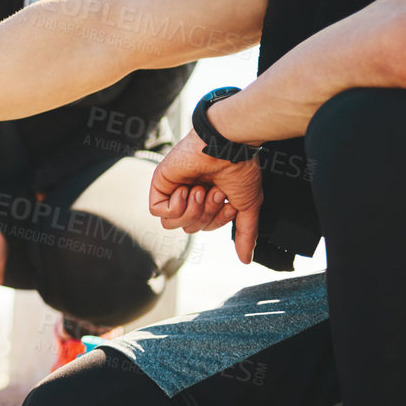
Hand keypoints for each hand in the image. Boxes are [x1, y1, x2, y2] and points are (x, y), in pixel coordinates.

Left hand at [148, 129, 263, 263]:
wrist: (228, 146)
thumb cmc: (239, 168)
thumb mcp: (246, 206)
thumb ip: (244, 233)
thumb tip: (245, 259)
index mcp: (207, 199)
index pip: (205, 227)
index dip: (217, 221)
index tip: (229, 203)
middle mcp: (190, 195)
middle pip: (189, 228)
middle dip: (206, 215)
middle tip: (216, 192)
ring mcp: (174, 189)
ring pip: (173, 224)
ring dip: (192, 211)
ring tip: (201, 190)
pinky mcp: (160, 183)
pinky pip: (159, 212)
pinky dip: (176, 206)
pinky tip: (187, 188)